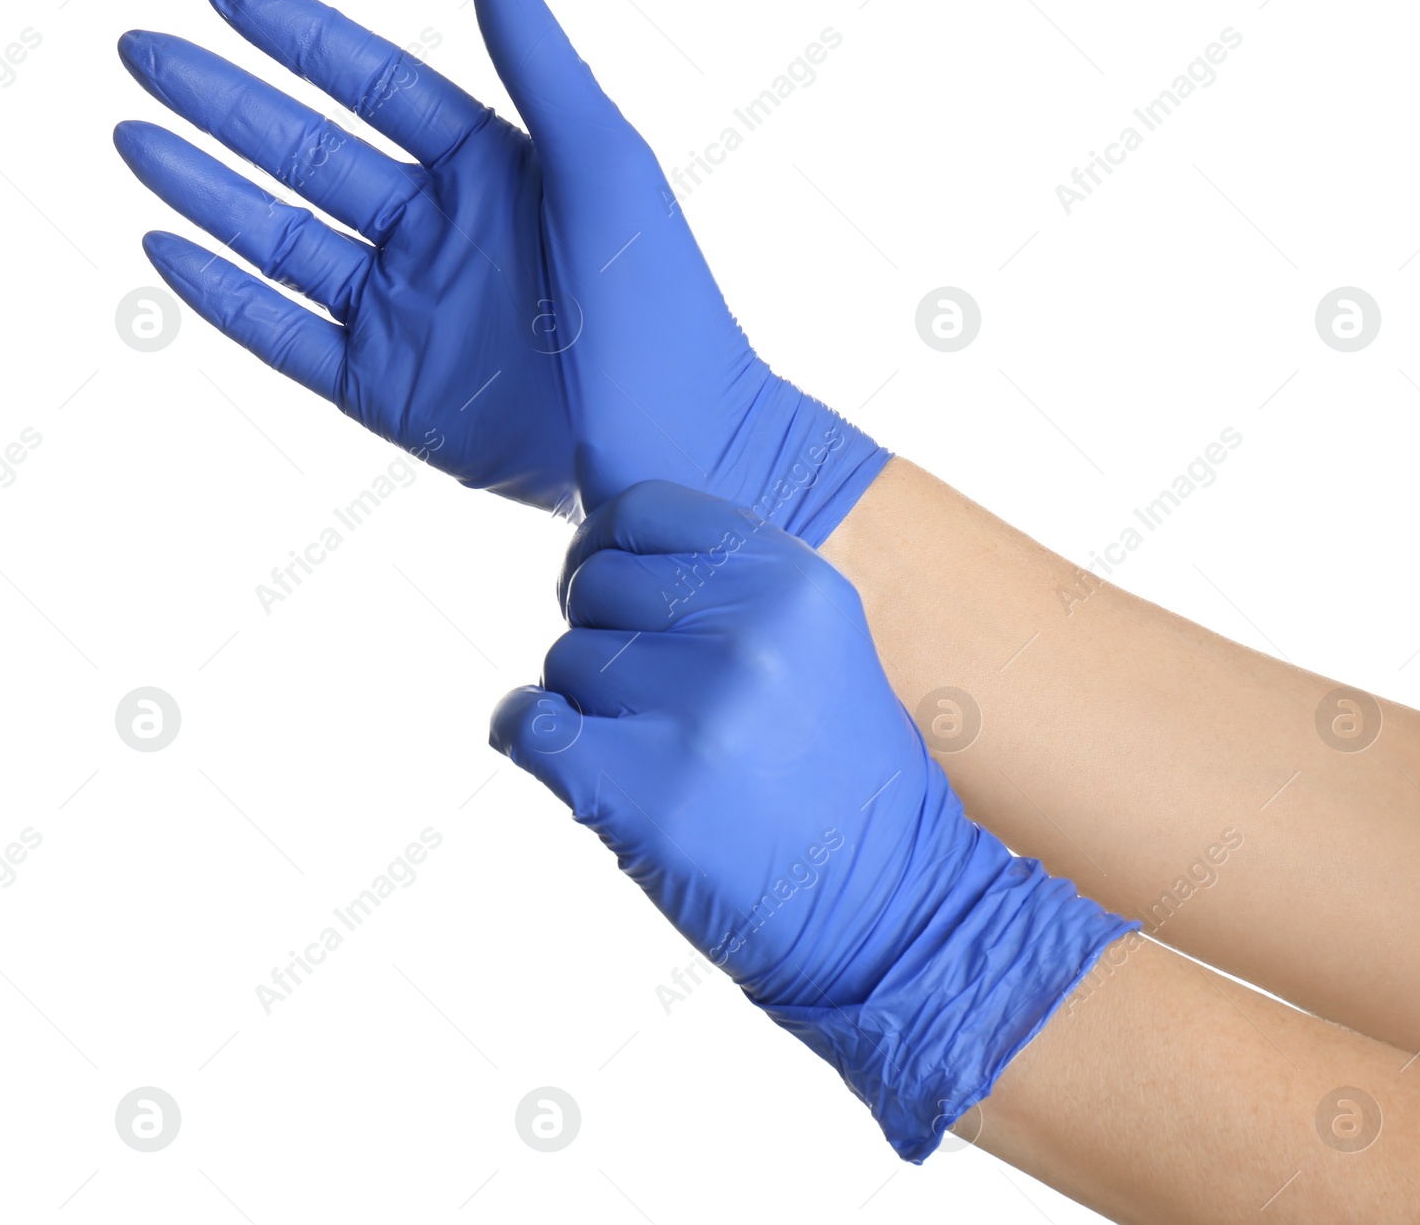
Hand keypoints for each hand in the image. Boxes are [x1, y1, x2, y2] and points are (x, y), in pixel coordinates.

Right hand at [114, 0, 885, 537]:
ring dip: (208, 190)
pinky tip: (166, 246)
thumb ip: (537, 60)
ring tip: (132, 137)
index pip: (375, 87)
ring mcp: (410, 314)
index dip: (298, 37)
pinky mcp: (389, 393)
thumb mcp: (603, 164)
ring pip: (284, 239)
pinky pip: (288, 336)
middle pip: (309, 154)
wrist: (680, 448)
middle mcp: (441, 235)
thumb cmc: (661, 304)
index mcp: (493, 171)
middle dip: (226, 104)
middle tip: (142, 54)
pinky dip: (227, 296)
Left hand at [490, 481, 1135, 1159]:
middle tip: (641, 693)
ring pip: (564, 660)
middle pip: (595, 585)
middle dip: (599, 631)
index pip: (642, 508)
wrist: (893, 910)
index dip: (605, 546)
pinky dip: (526, 735)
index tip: (607, 588)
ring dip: (584, 702)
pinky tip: (576, 761)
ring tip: (654, 751)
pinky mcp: (643, 792)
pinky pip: (527, 722)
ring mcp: (694, 711)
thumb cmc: (845, 778)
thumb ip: (728, 583)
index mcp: (793, 580)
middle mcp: (746, 631)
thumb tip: (601, 545)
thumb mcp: (818, 642)